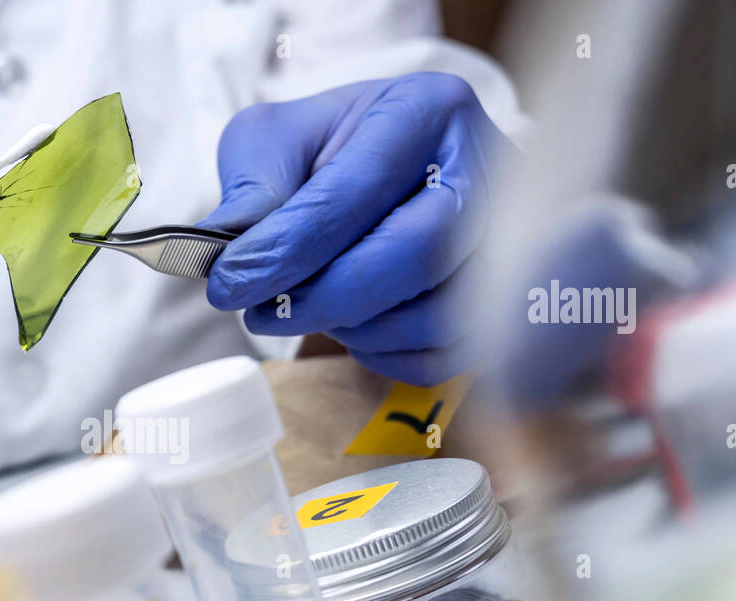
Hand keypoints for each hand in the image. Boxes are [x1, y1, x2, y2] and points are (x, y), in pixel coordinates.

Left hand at [200, 73, 512, 385]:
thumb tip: (227, 248)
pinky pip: (449, 352)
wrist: (387, 164)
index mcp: (425, 111)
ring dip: (356, 328)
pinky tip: (351, 329)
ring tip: (306, 310)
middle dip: (327, 297)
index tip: (230, 283)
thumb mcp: (276, 142)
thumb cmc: (330, 150)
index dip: (287, 248)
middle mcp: (486, 169)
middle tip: (263, 313)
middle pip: (417, 253)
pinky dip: (387, 354)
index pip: (358, 191)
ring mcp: (508, 239)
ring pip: (440, 312)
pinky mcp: (506, 298)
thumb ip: (251, 187)